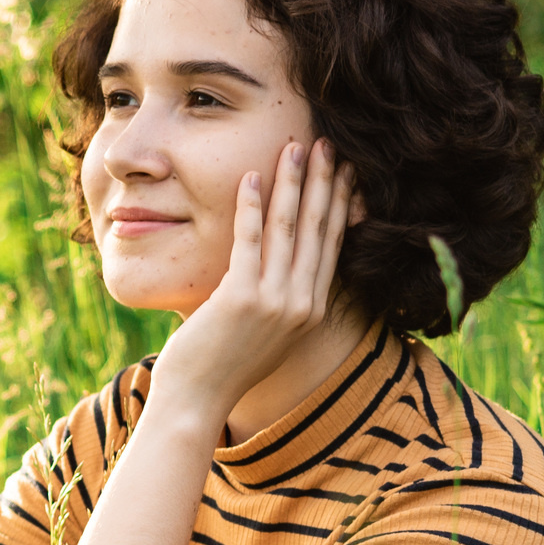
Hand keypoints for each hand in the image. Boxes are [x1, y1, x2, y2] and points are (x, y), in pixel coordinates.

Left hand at [152, 138, 356, 422]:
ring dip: (292, 184)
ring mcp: (275, 303)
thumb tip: (282, 264)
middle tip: (329, 144)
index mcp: (312, 310)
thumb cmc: (223, 364)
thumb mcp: (266, 330)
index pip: (332, 245)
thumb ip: (280, 298)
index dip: (339, 204)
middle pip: (318, 230)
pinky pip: (249, 243)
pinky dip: (252, 208)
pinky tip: (250, 179)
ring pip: (288, 230)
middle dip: (325, 183)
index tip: (346, 171)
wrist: (197, 399)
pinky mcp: (241, 299)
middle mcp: (303, 305)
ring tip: (294, 148)